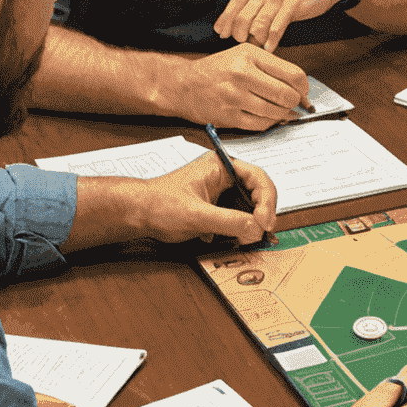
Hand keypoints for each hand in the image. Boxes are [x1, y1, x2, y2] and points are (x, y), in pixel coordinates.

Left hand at [139, 151, 276, 244]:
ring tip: (248, 240)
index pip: (258, 178)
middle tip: (262, 234)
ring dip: (253, 225)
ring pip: (251, 208)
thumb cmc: (160, 204)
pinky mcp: (219, 208)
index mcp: (222, 166)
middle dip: (263, 215)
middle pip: (259, 193)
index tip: (264, 222)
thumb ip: (229, 221)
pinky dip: (242, 231)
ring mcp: (223, 193)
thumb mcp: (197, 214)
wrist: (139, 213)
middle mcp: (226, 177)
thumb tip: (257, 230)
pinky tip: (236, 241)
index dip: (267, 201)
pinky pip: (239, 219)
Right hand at [170, 43, 310, 129]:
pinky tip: (267, 117)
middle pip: (287, 95)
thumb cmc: (217, 70)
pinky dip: (269, 122)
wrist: (183, 85)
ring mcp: (234, 96)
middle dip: (295, 103)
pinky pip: (261, 124)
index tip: (304, 93)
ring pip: (276, 112)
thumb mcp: (243, 55)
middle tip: (293, 104)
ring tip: (280, 110)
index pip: (293, 74)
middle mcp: (242, 74)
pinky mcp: (228, 115)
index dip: (304, 88)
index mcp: (250, 55)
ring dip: (283, 114)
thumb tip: (301, 88)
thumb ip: (271, 67)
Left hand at [214, 0, 353, 51]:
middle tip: (242, 43)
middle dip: (239, 33)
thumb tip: (246, 21)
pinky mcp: (293, 4)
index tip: (220, 33)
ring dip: (255, 38)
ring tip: (257, 46)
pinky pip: (277, 26)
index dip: (225, 20)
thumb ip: (259, 0)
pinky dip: (271, 40)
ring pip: (258, 22)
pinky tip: (270, 48)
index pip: (235, 3)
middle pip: (242, 15)